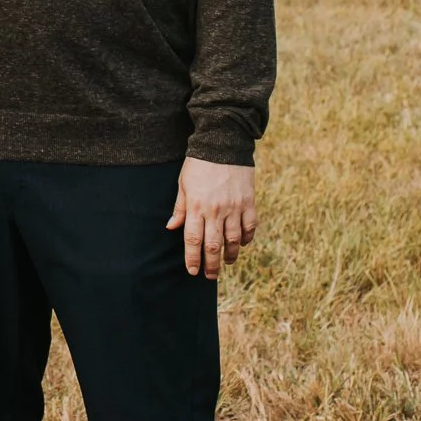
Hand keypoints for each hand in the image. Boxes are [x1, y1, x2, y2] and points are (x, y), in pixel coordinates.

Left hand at [167, 159, 256, 277]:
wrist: (223, 144)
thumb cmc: (199, 164)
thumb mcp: (183, 183)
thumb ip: (179, 207)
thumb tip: (171, 227)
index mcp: (196, 205)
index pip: (193, 239)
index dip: (192, 258)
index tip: (193, 271)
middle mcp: (215, 210)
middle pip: (214, 245)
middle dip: (212, 265)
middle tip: (210, 276)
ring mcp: (234, 207)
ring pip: (233, 240)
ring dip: (229, 255)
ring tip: (226, 262)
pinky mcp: (249, 202)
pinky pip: (249, 227)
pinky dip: (246, 239)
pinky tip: (241, 244)